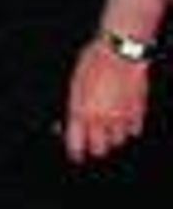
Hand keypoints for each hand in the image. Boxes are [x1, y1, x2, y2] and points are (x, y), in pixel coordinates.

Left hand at [63, 38, 147, 162]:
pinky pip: (134, 130)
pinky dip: (128, 127)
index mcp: (80, 113)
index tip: (76, 155)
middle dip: (94, 146)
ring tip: (108, 125)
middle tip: (92, 138)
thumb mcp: (73, 84)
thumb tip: (70, 122)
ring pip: (118, 141)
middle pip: (99, 150)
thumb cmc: (91, 63)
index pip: (76, 145)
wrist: (119, 52)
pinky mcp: (138, 113)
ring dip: (112, 136)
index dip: (75, 153)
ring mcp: (122, 118)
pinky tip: (124, 118)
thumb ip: (74, 107)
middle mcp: (101, 120)